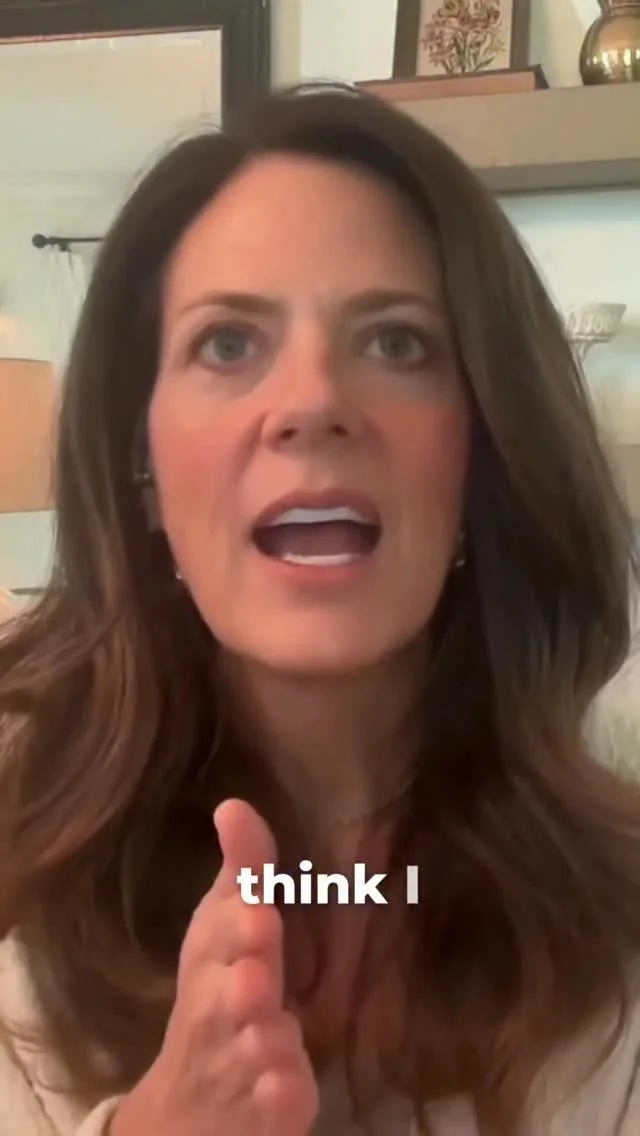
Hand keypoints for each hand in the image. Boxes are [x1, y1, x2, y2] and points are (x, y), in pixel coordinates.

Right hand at [111, 799, 318, 1135]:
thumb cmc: (220, 989)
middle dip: (245, 982)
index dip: (237, 924)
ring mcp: (239, 1062)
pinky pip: (276, 1098)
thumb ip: (245, 868)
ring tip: (271, 1030)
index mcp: (210, 958)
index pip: (216, 933)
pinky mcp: (267, 1106)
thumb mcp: (227, 926)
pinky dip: (283, 1090)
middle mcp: (216, 1009)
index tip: (258, 912)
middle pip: (230, 995)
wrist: (190, 1102)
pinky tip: (288, 1085)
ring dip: (267, 1037)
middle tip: (256, 973)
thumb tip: (234, 803)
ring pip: (256, 1046)